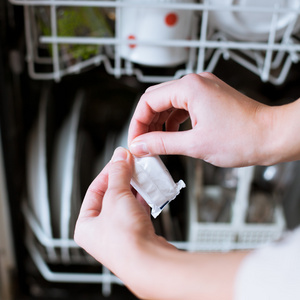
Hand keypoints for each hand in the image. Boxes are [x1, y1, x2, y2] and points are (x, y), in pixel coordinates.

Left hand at [74, 147, 172, 295]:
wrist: (149, 262)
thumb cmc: (124, 241)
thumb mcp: (116, 196)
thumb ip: (118, 173)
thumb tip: (119, 157)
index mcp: (85, 225)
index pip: (94, 189)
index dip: (108, 172)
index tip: (119, 160)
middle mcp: (101, 232)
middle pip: (111, 196)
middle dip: (123, 179)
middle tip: (132, 166)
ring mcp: (120, 234)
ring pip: (126, 204)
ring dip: (134, 189)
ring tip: (142, 177)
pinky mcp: (136, 235)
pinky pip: (137, 212)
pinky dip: (143, 200)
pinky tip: (149, 192)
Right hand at [128, 72, 275, 166]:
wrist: (272, 136)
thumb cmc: (243, 138)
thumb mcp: (195, 144)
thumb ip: (161, 143)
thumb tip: (140, 146)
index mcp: (189, 87)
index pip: (148, 102)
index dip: (137, 123)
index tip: (135, 142)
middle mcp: (195, 83)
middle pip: (156, 100)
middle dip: (146, 122)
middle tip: (142, 144)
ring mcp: (203, 89)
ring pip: (169, 103)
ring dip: (159, 122)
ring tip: (155, 142)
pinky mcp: (209, 98)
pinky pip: (182, 106)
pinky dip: (173, 121)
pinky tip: (172, 135)